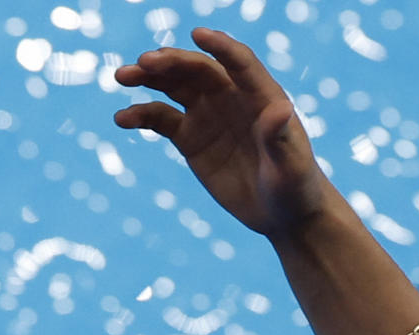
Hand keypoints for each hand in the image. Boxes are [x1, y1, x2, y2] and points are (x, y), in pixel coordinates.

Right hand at [111, 27, 333, 238]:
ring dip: (147, 78)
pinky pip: (160, 118)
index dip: (220, 47)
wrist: (283, 215)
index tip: (198, 35)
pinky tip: (122, 119)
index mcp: (261, 96)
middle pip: (197, 69)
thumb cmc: (296, 188)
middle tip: (144, 63)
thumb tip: (281, 109)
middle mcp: (231, 97)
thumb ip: (281, 138)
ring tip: (123, 77)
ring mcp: (208, 115)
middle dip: (171, 62)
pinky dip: (140, 115)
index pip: (239, 62)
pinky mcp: (190, 138)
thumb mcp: (292, 167)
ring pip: (173, 86)